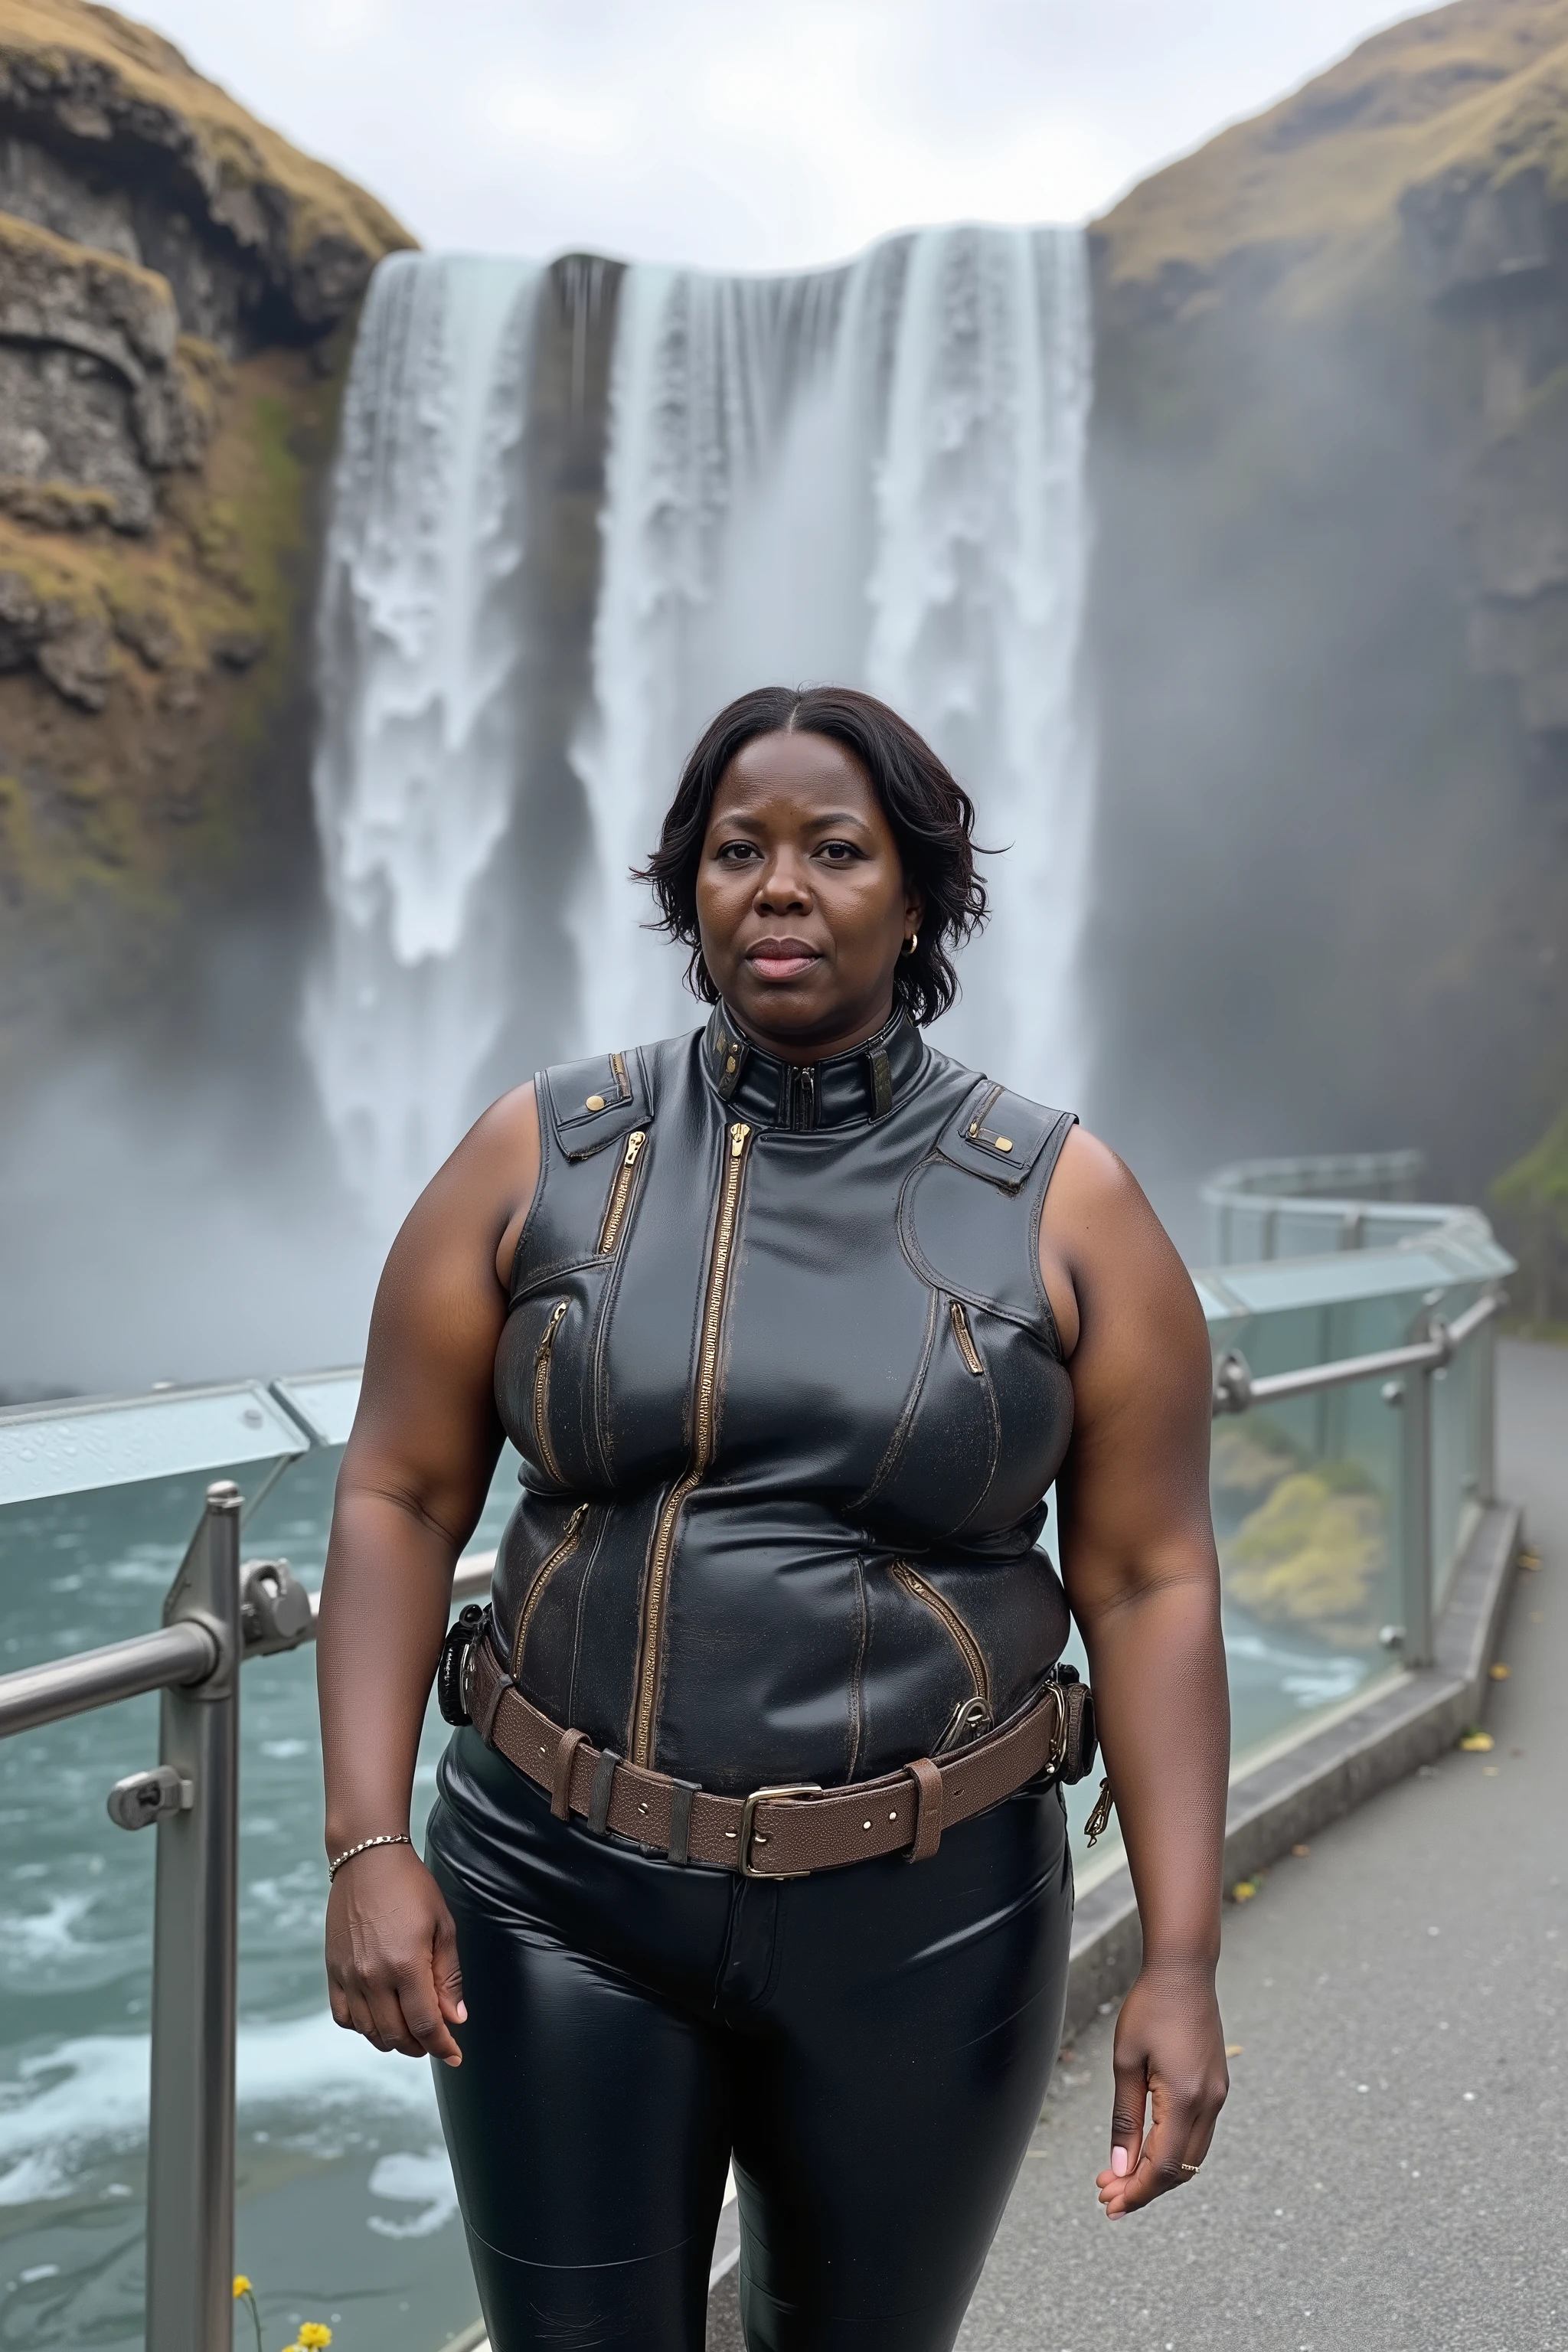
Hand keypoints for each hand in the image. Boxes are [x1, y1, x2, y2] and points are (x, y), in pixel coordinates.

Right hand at [325, 1843, 466, 2065]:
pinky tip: (378, 2018)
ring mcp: (349, 1976)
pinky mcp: (333, 1971)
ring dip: (392, 2041)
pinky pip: (343, 2016)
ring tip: (410, 2033)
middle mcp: (373, 1977)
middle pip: (396, 2035)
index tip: (455, 2056)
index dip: (443, 2046)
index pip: (426, 2025)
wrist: (368, 1860)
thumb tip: (455, 2019)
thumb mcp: (442, 1926)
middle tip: (435, 2042)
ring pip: (369, 2031)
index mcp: (406, 1965)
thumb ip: (448, 1976)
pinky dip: (362, 2027)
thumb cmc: (411, 1888)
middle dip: (420, 2046)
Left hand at [1095, 1956, 1226, 2215]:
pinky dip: (1172, 2150)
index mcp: (1186, 2099)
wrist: (1184, 1970)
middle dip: (1144, 2188)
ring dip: (1158, 2172)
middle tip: (1107, 2194)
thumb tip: (1121, 2168)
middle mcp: (1209, 2103)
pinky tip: (1146, 2149)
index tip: (1110, 2204)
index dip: (1136, 2192)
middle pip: (1180, 2170)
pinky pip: (1197, 2134)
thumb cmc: (1149, 2007)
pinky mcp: (1217, 2086)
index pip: (1163, 2167)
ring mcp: (1217, 2095)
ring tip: (1121, 2176)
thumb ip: (1125, 2119)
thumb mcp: (1126, 2062)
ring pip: (1191, 2156)